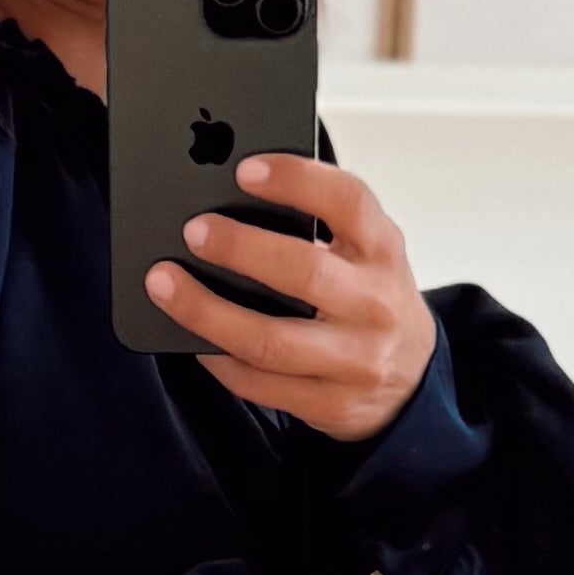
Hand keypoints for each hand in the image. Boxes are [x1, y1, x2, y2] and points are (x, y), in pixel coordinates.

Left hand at [144, 152, 436, 441]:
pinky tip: (191, 336)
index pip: (348, 202)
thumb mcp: (365, 253)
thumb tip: (232, 200)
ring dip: (206, 312)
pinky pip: (258, 385)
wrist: (410, 380)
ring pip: (269, 341)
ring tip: (164, 284)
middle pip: (304, 271)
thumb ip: (320, 224)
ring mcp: (356, 361)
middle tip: (193, 231)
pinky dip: (217, 358)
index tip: (246, 169)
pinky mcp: (331, 405)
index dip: (297, 180)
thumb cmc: (369, 300)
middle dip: (239, 248)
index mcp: (383, 251)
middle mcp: (376, 304)